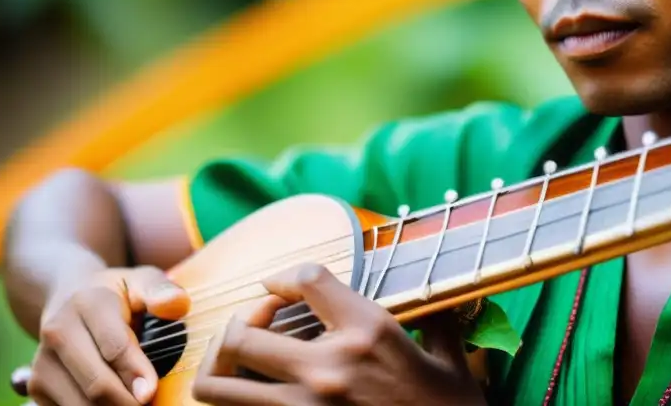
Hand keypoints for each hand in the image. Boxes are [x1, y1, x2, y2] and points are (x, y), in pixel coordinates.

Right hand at [28, 266, 189, 405]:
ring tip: (135, 403)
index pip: (114, 347)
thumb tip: (177, 306)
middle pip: (96, 384)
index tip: (151, 392)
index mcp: (88, 303)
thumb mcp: (142, 280)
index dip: (135, 373)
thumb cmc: (118, 292)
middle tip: (149, 405)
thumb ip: (161, 290)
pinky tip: (114, 405)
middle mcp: (58, 332)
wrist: (69, 296)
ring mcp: (43, 361)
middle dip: (127, 403)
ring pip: (80, 405)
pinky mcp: (36, 385)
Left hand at [192, 264, 487, 405]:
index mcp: (368, 331)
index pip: (306, 278)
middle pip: (241, 336)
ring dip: (222, 367)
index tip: (279, 291)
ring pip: (219, 385)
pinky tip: (255, 393)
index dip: (284, 277)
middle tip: (257, 329)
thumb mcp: (451, 356)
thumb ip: (436, 319)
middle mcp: (329, 367)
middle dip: (238, 326)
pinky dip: (237, 401)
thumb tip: (439, 294)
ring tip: (241, 363)